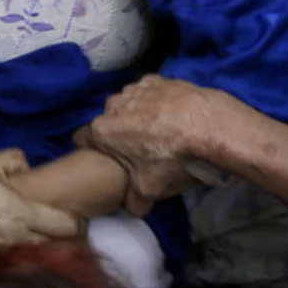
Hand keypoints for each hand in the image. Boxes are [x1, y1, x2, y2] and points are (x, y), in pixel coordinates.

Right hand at [0, 149, 84, 263]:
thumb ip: (13, 160)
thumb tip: (27, 166)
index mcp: (22, 213)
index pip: (68, 226)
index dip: (76, 221)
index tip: (74, 216)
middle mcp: (18, 240)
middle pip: (60, 249)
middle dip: (65, 241)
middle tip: (59, 230)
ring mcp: (4, 258)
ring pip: (39, 261)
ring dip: (44, 253)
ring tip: (38, 241)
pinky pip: (17, 267)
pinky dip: (22, 262)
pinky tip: (14, 251)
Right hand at [76, 76, 238, 216]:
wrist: (206, 124)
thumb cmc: (169, 157)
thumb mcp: (150, 188)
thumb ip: (134, 202)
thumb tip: (133, 209)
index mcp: (103, 130)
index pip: (82, 140)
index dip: (93, 150)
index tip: (108, 159)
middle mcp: (113, 105)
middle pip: (107, 120)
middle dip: (118, 132)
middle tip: (138, 148)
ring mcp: (135, 89)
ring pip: (127, 104)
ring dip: (136, 114)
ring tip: (158, 129)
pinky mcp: (156, 79)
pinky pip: (148, 91)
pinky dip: (155, 100)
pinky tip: (171, 112)